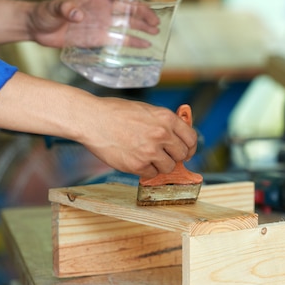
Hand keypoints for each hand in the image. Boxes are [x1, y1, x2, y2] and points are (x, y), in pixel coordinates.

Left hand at [27, 0, 160, 48]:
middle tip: (156, 21)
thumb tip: (77, 14)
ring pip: (128, 24)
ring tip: (155, 31)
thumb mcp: (53, 8)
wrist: (38, 29)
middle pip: (129, 8)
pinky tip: (145, 45)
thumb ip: (65, 9)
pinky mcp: (100, 38)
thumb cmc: (45, 12)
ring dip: (142, 27)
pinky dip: (133, 42)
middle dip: (144, 13)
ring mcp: (103, 24)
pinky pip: (120, 40)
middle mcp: (103, 8)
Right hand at [78, 98, 197, 178]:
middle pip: (183, 155)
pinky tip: (136, 160)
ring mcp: (150, 151)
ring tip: (147, 156)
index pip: (191, 138)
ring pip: (169, 167)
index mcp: (167, 118)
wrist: (92, 120)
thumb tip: (178, 136)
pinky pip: (151, 174)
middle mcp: (162, 134)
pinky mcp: (137, 165)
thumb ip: (165, 123)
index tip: (186, 151)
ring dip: (160, 165)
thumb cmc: (116, 112)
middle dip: (175, 156)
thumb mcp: (147, 110)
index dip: (189, 147)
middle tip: (164, 155)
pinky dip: (145, 170)